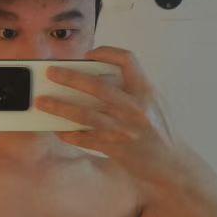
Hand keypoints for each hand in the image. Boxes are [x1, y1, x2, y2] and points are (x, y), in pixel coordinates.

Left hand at [35, 47, 183, 183]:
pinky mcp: (116, 148)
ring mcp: (125, 129)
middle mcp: (136, 108)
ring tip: (43, 102)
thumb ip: (132, 89)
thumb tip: (97, 78)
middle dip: (70, 77)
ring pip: (85, 115)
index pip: (127, 60)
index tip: (89, 55)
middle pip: (97, 86)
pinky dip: (70, 134)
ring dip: (60, 107)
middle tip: (51, 72)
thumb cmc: (160, 131)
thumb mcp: (154, 103)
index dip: (106, 52)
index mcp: (147, 91)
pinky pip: (86, 139)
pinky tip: (58, 130)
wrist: (173, 164)